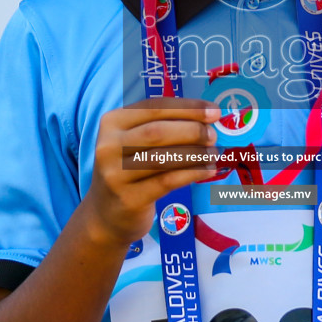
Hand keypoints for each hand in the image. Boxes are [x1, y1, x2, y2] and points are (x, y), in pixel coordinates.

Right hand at [82, 97, 220, 246]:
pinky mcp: (128, 198)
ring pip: (163, 158)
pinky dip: (192, 174)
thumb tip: (208, 118)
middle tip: (213, 135)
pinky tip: (208, 171)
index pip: (154, 107)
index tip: (215, 111)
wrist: (106, 214)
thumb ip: (163, 127)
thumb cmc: (130, 170)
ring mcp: (115, 174)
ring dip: (195, 154)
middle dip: (192, 131)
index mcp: (112, 122)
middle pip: (157, 132)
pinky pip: (166, 181)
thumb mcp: (135, 143)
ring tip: (213, 154)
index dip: (188, 108)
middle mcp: (109, 145)